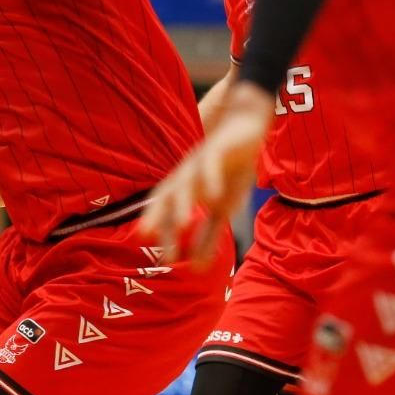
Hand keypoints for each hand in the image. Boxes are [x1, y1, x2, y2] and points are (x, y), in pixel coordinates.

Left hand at [141, 80, 273, 265]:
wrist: (247, 125)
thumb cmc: (231, 168)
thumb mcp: (223, 207)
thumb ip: (209, 235)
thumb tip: (197, 269)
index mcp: (183, 189)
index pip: (166, 212)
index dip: (162, 233)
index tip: (164, 258)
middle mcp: (186, 175)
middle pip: (165, 195)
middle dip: (156, 216)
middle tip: (147, 238)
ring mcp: (200, 161)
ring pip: (185, 182)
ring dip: (181, 204)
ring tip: (180, 225)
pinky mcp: (218, 148)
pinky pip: (211, 164)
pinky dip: (210, 179)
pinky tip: (213, 196)